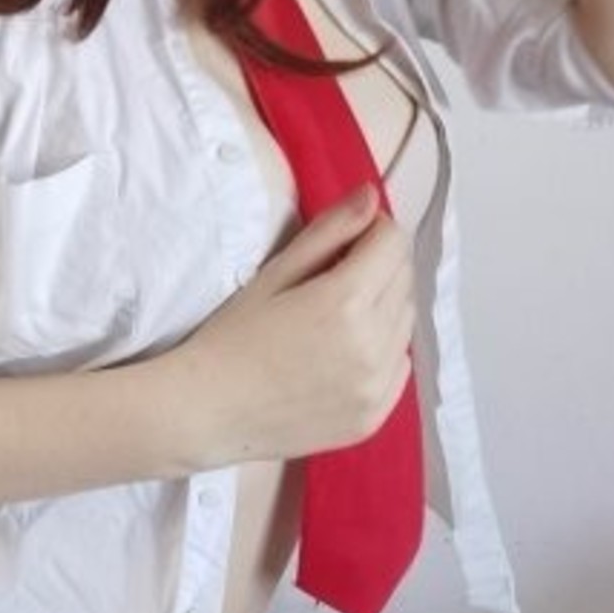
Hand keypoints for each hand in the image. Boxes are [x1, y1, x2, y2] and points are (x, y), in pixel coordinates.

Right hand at [185, 191, 415, 468]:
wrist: (208, 411)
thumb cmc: (232, 336)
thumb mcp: (275, 273)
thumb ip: (330, 231)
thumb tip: (372, 196)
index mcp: (345, 302)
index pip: (393, 243)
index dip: (374, 230)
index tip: (349, 238)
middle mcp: (372, 345)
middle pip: (404, 280)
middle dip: (380, 265)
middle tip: (336, 275)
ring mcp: (377, 385)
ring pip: (406, 323)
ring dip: (384, 307)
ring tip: (337, 316)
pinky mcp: (374, 415)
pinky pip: (400, 366)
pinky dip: (383, 350)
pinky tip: (343, 352)